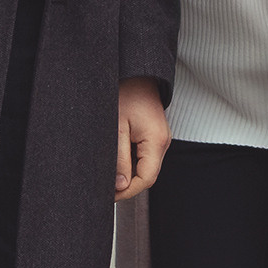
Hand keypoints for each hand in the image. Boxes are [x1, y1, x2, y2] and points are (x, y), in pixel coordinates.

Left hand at [116, 77, 168, 200]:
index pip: (146, 179)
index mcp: (156, 141)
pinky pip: (143, 155)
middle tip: (105, 186)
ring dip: (127, 172)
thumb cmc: (126, 92)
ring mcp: (159, 138)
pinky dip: (130, 161)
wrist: (135, 72)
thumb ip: (119, 159)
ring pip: (145, 166)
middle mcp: (162, 141)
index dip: (127, 191)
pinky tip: (116, 156)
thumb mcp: (116, 128)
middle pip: (147, 175)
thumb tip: (120, 186)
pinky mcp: (153, 135)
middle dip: (126, 184)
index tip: (109, 195)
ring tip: (108, 169)